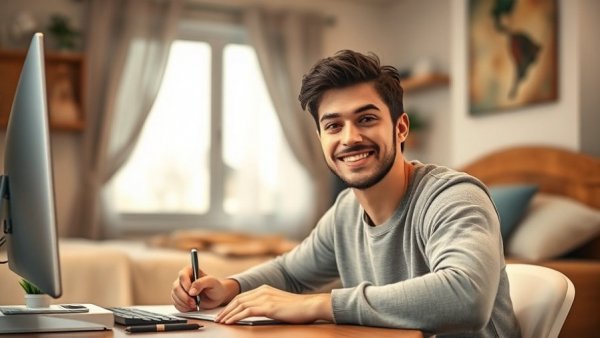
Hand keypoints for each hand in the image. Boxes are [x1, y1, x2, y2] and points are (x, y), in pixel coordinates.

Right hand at [171, 265, 238, 311]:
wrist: (216, 297)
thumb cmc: (215, 287)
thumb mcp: (212, 282)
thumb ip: (202, 283)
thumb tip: (191, 291)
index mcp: (190, 271)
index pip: (182, 276)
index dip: (186, 285)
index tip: (193, 293)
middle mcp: (183, 279)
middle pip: (176, 288)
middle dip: (185, 297)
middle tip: (194, 303)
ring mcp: (180, 289)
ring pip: (174, 297)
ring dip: (184, 303)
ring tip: (195, 305)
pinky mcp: (179, 298)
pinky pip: (176, 304)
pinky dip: (183, 308)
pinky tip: (191, 307)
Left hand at [215, 285, 332, 323]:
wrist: (310, 306)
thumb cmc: (297, 308)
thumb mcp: (278, 303)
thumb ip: (267, 304)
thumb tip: (256, 312)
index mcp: (264, 289)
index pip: (242, 296)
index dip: (231, 305)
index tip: (224, 313)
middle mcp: (263, 291)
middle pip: (238, 299)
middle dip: (226, 310)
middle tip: (218, 319)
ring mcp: (265, 298)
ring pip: (240, 305)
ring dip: (228, 314)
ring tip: (221, 322)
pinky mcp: (268, 306)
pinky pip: (247, 311)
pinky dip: (236, 316)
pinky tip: (231, 321)